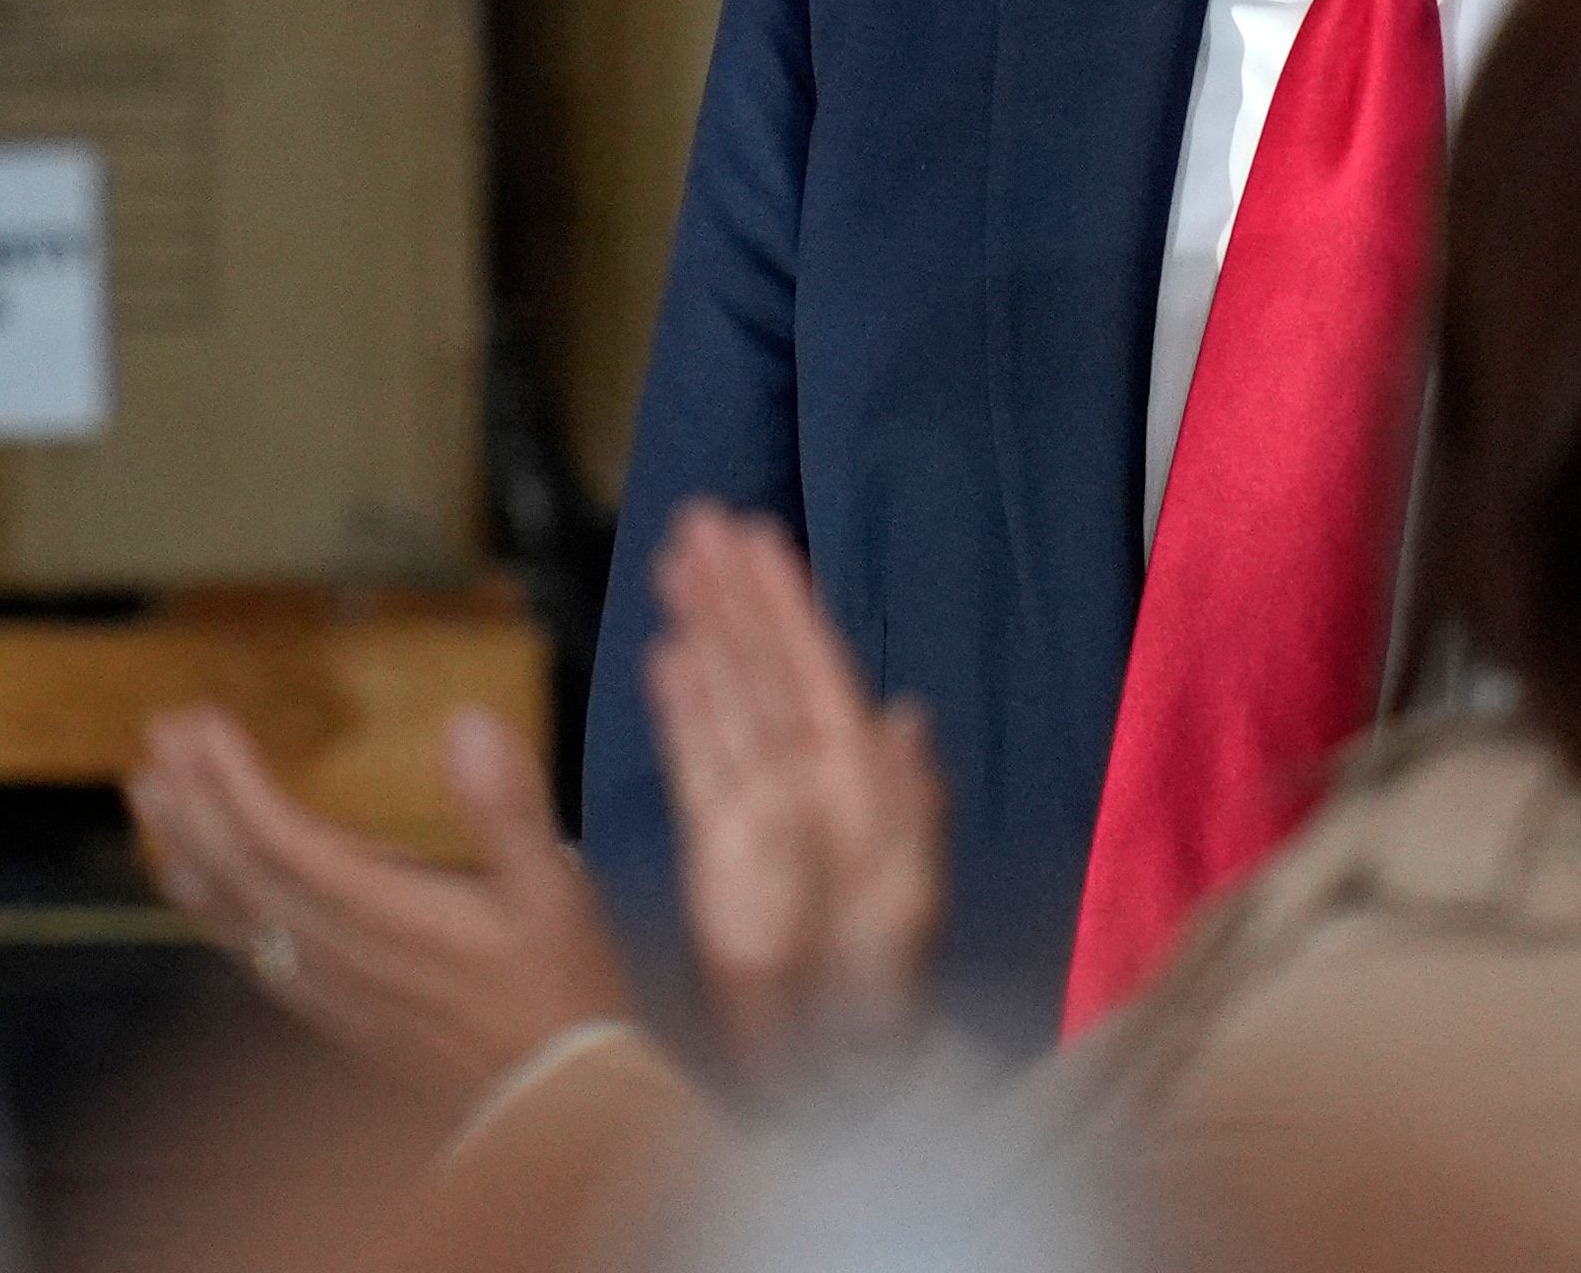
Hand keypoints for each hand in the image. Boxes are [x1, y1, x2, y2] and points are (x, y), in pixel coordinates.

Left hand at [128, 703, 631, 1097]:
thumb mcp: (552, 889)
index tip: (200, 722)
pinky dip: (209, 906)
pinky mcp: (333, 1010)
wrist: (551, 1099)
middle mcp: (339, 952)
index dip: (232, 780)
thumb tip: (469, 723)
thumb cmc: (560, 985)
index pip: (281, 840)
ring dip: (186, 846)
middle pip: (240, 871)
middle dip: (195, 798)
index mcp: (385, 914)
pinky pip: (247, 951)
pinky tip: (195, 886)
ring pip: (232, 914)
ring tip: (149, 793)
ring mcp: (329, 986)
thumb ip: (507, 807)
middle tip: (160, 732)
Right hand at [645, 501, 946, 1066]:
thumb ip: (910, 800)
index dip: (786, 602)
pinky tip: (666, 657)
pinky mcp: (713, 847)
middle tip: (699, 517)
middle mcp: (803, 777)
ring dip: (703, 629)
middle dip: (733, 593)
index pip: (816, 667)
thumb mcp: (914, 889)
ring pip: (726, 697)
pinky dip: (682, 708)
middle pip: (763, 667)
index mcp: (858, 775)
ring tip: (675, 560)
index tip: (758, 534)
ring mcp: (754, 807)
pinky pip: (696, 762)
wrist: (836, 1063)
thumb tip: (905, 714)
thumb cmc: (888, 981)